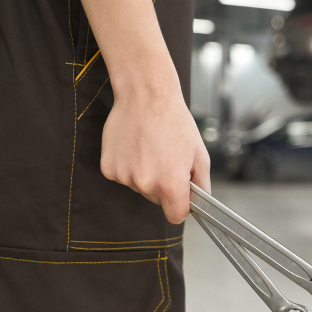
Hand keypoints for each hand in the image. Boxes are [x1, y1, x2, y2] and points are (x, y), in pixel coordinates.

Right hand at [100, 87, 210, 223]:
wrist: (146, 96)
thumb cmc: (174, 121)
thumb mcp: (200, 155)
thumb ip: (202, 185)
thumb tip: (200, 202)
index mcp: (170, 184)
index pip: (175, 216)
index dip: (181, 206)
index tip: (181, 195)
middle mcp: (145, 184)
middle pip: (157, 200)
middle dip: (164, 186)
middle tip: (167, 158)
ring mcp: (124, 177)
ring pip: (140, 188)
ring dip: (146, 174)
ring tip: (151, 148)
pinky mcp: (109, 168)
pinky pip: (124, 177)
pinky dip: (130, 166)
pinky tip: (136, 147)